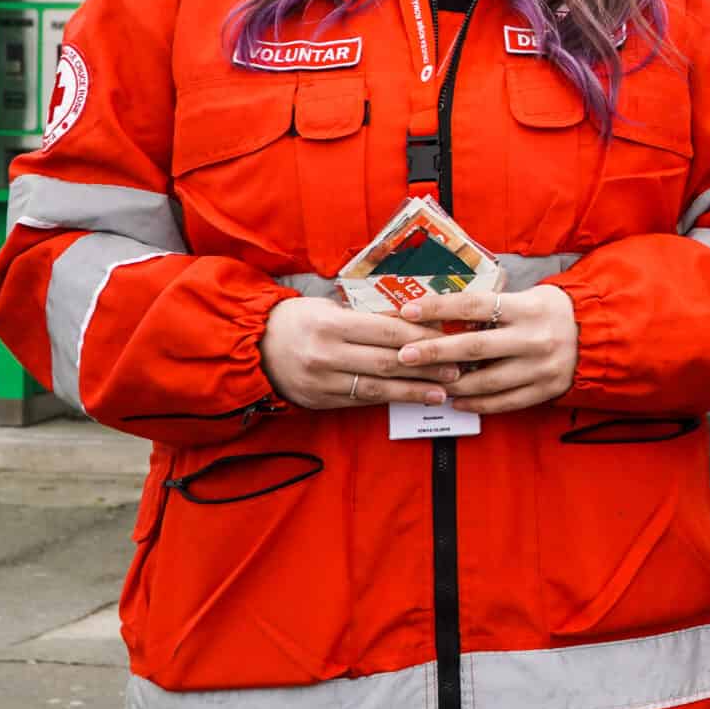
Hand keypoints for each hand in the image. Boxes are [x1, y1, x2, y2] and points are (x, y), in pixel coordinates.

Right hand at [259, 295, 460, 410]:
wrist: (254, 347)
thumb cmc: (298, 319)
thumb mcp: (328, 308)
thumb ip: (366, 316)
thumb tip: (412, 320)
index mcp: (331, 324)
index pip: (386, 331)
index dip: (420, 336)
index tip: (446, 339)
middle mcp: (326, 354)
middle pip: (387, 362)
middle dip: (425, 367)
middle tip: (456, 369)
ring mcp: (323, 381)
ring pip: (377, 387)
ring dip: (413, 391)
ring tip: (441, 392)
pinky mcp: (320, 400)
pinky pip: (361, 400)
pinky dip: (388, 399)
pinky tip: (409, 398)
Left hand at [394, 285, 579, 414]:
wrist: (597, 334)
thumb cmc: (552, 311)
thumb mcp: (528, 296)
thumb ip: (492, 307)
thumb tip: (442, 313)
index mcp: (526, 308)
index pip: (473, 306)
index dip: (438, 308)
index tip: (408, 310)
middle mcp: (533, 337)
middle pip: (474, 346)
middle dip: (434, 351)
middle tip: (404, 355)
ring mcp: (540, 367)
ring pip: (486, 381)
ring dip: (451, 384)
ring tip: (426, 382)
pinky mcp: (545, 389)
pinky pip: (505, 402)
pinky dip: (477, 404)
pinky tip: (456, 401)